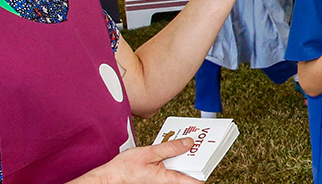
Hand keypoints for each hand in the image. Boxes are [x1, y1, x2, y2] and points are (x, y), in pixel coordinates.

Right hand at [79, 138, 201, 183]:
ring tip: (188, 141)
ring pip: (180, 167)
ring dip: (184, 156)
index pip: (194, 180)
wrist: (109, 177)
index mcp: (167, 179)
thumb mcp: (149, 153)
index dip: (205, 169)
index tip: (212, 158)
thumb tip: (188, 143)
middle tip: (200, 142)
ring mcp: (162, 180)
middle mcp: (166, 182)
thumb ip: (170, 148)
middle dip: (194, 157)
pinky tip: (173, 147)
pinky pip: (171, 167)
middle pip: (188, 171)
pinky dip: (173, 157)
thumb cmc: (124, 170)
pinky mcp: (158, 176)